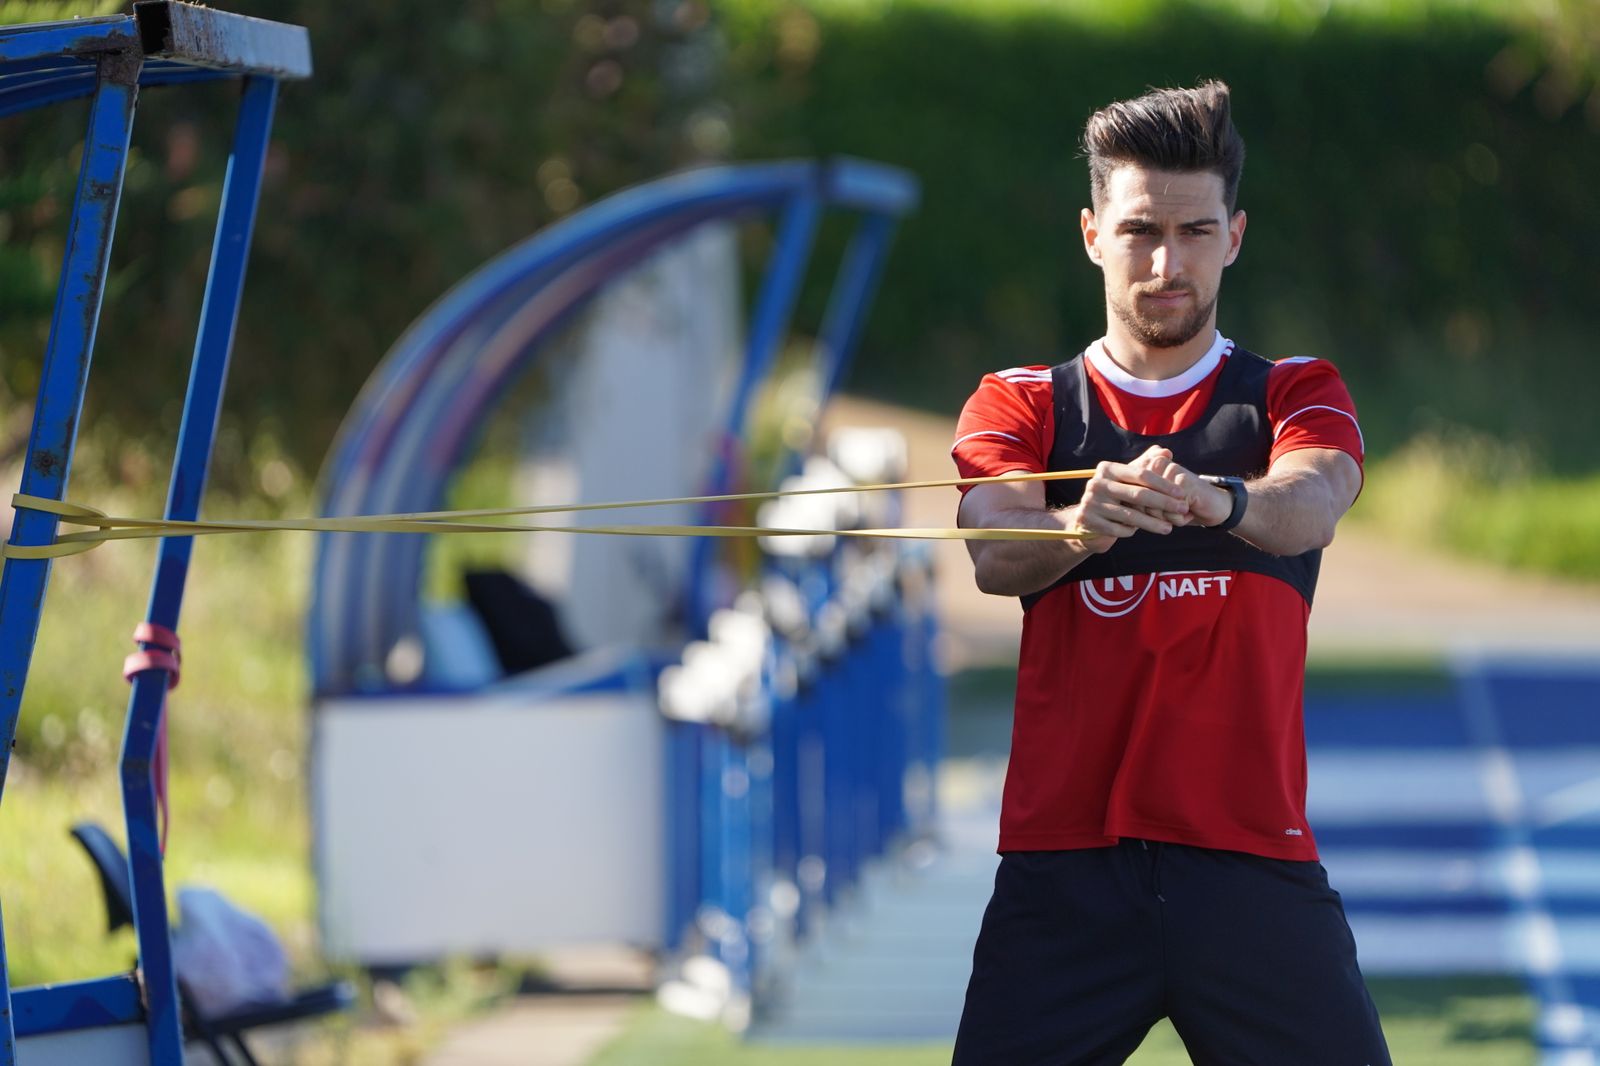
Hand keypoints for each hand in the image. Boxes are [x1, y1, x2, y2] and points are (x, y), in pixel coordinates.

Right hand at [1066, 446, 1191, 549]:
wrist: (1087, 518)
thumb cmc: (1115, 496)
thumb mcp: (1127, 479)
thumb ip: (1146, 464)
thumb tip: (1166, 452)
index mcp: (1107, 469)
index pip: (1141, 475)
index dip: (1163, 484)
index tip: (1181, 493)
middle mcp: (1096, 483)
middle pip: (1138, 494)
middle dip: (1164, 503)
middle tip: (1182, 509)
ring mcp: (1090, 502)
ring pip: (1130, 515)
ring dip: (1153, 523)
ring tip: (1169, 528)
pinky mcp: (1088, 521)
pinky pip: (1118, 529)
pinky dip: (1131, 531)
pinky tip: (1139, 531)